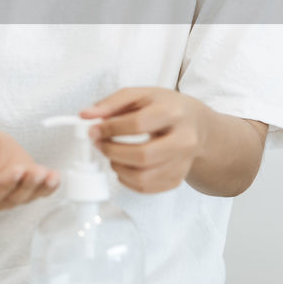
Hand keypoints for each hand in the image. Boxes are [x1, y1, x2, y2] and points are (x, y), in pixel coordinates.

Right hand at [0, 119, 59, 217]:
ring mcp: (4, 197)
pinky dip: (47, 188)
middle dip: (24, 186)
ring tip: (48, 174)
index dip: (3, 184)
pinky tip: (54, 178)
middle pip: (7, 199)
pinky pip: (35, 193)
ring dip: (38, 187)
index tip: (17, 171)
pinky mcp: (20, 188)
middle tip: (36, 171)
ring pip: (23, 198)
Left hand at [80, 87, 210, 193]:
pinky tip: (124, 165)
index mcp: (173, 112)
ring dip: (118, 167)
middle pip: (143, 155)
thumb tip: (86, 115)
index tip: (94, 129)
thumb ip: (111, 103)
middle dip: (112, 151)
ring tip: (112, 154)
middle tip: (100, 144)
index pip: (137, 124)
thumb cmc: (166, 107)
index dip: (110, 129)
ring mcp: (183, 162)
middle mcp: (184, 139)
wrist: (196, 125)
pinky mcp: (177, 178)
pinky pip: (147, 188)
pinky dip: (127, 180)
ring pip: (144, 177)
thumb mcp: (140, 95)